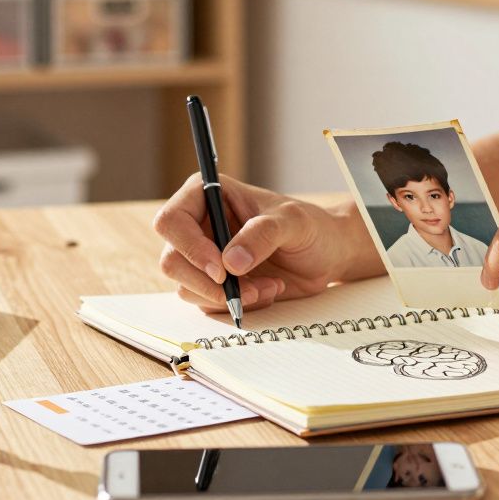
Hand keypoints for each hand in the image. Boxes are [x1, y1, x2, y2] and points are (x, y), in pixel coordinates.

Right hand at [154, 174, 378, 312]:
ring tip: (266, 287)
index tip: (221, 269)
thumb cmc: (310, 227)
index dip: (190, 248)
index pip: (172, 221)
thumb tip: (230, 262)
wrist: (327, 254)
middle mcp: (198, 225)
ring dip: (227, 296)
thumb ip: (263, 235)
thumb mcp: (293, 222)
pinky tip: (266, 290)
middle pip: (172, 261)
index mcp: (208, 194)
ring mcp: (204, 257)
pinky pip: (207, 304)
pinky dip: (236, 305)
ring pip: (186, 288)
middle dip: (208, 283)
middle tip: (244, 289)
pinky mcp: (214, 283)